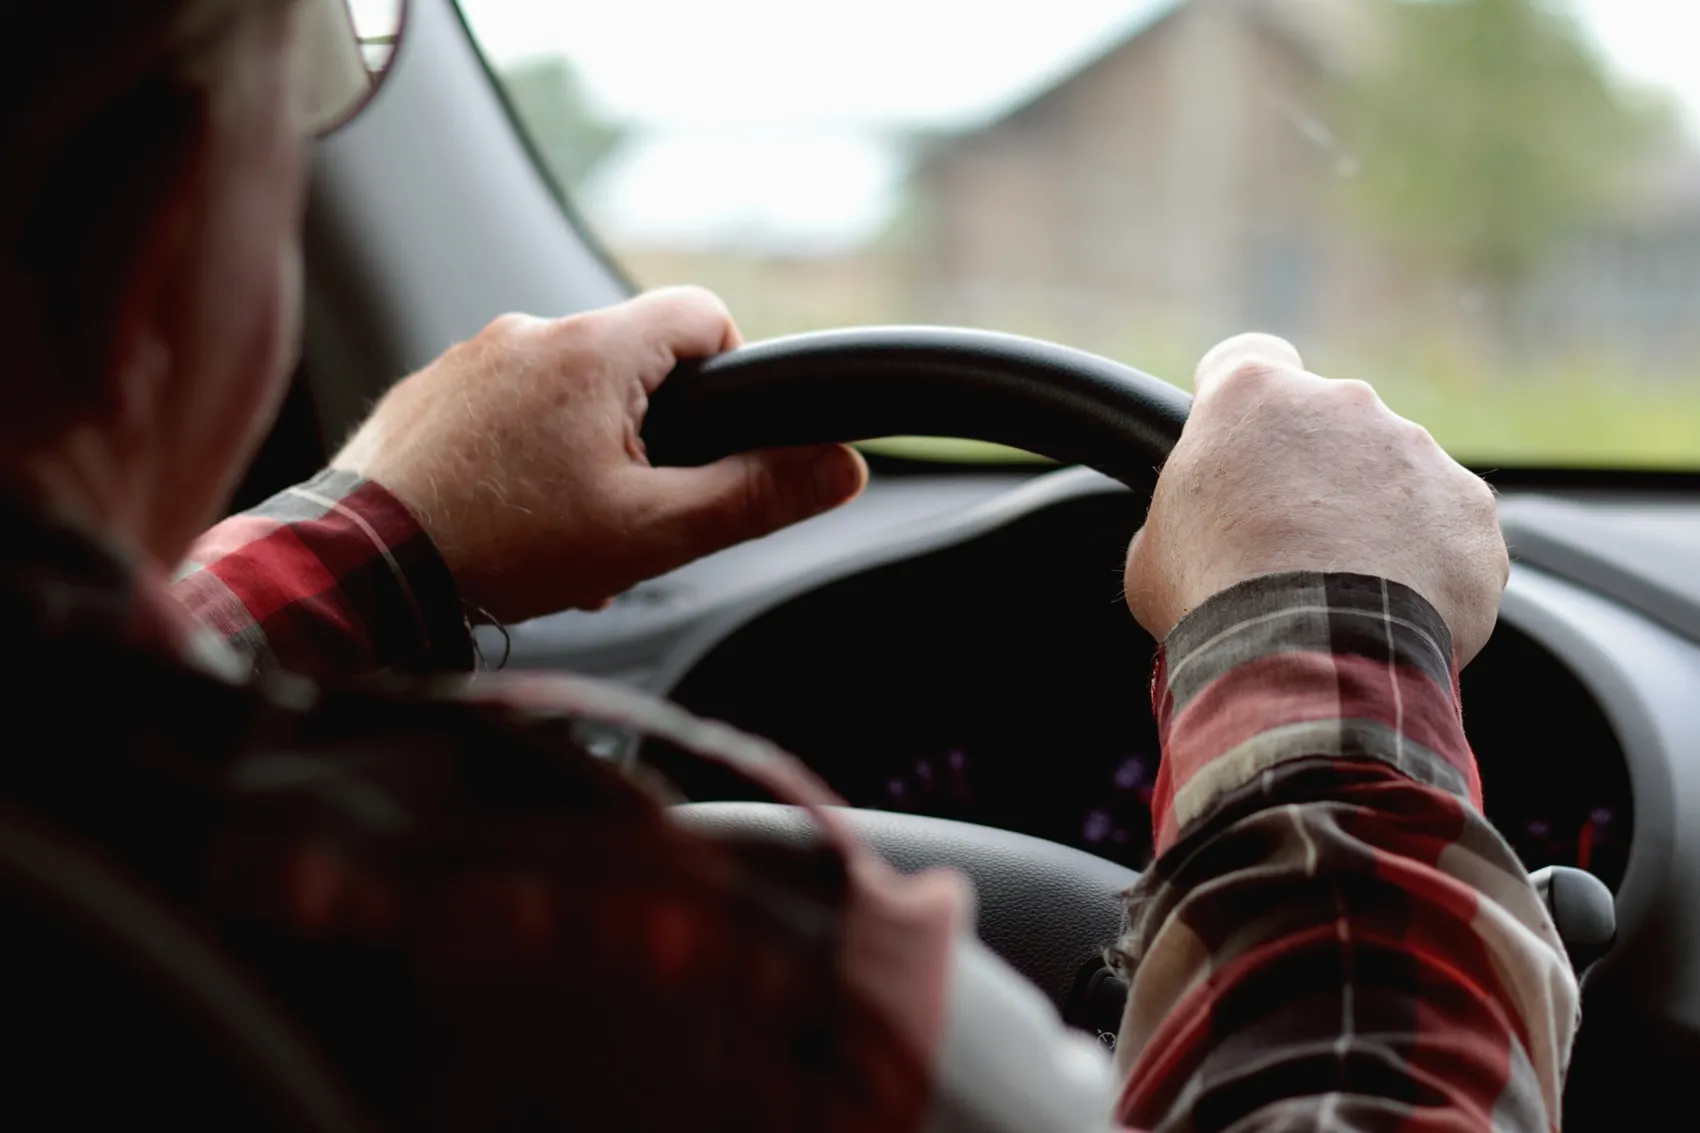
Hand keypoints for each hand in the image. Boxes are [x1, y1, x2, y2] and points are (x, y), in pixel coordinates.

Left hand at [332, 287, 867, 622]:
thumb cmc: (502, 546)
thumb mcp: (651, 532)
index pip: (703, 315)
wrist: (363, 566)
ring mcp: (472, 358)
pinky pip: (506, 406)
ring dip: (587, 449)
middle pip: (635, 362)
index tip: (717, 438)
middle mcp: (531, 333)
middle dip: (652, 434)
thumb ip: (754, 496)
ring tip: (565, 529)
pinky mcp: (431, 390)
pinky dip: (525, 452)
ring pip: (569, 390)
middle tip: (634, 509)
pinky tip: (511, 517)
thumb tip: (837, 469)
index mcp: (595, 351)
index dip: (732, 372)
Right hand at [1124, 334, 1507, 664]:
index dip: (1244, 405)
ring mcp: (1417, 452)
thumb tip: (1194, 537)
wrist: (1303, 656)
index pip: (1249, 358)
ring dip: (1375, 519)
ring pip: (1397, 477)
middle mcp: (1344, 403)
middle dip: (1315, 475)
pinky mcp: (1470, 510)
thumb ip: (1184, 516)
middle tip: (1290, 545)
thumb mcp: (1152, 552)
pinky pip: (1448, 532)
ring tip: (1344, 591)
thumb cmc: (1212, 599)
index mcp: (1254, 396)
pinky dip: (1428, 565)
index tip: (1242, 444)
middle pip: (1330, 424)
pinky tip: (1392, 613)